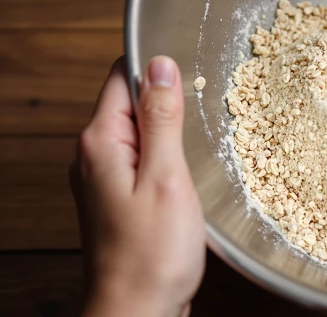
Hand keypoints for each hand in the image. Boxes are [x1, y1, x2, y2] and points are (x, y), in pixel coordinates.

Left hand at [70, 56, 205, 316]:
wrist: (136, 313)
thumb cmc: (151, 255)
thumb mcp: (166, 177)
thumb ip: (162, 119)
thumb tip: (161, 66)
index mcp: (100, 142)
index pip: (122, 76)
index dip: (158, 71)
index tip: (192, 79)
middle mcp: (93, 156)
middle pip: (132, 103)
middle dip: (170, 104)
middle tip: (202, 125)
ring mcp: (104, 178)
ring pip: (141, 133)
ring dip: (172, 135)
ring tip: (197, 155)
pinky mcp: (118, 198)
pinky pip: (143, 161)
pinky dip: (167, 160)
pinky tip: (187, 178)